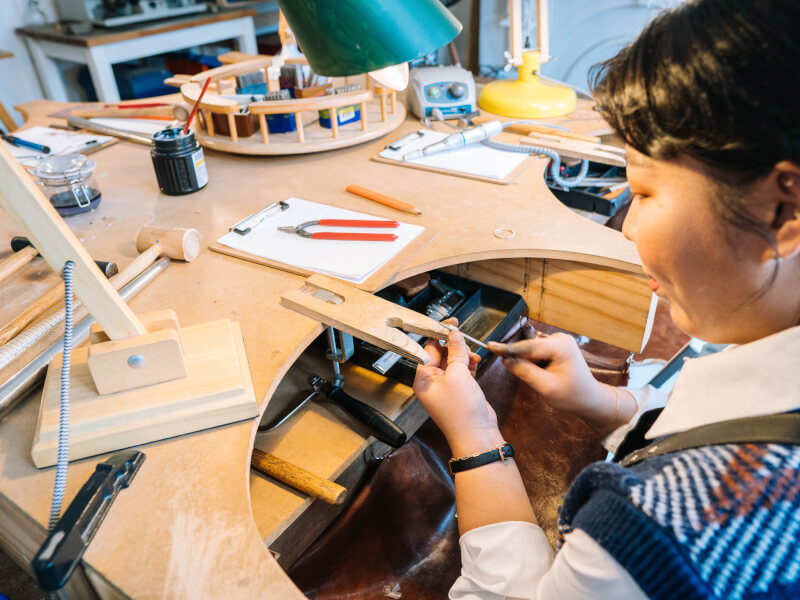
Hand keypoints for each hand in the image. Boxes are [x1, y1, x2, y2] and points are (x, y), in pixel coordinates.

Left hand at [413, 319, 502, 454]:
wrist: (477, 436)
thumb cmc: (461, 411)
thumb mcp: (458, 375)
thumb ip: (456, 352)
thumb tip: (454, 334)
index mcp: (423, 378)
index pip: (428, 349)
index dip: (439, 334)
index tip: (450, 323)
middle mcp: (432, 381)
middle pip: (440, 353)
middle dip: (454, 345)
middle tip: (465, 337)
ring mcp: (447, 386)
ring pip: (453, 361)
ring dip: (463, 355)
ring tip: (473, 356)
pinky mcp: (460, 389)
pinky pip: (462, 370)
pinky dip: (469, 364)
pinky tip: (476, 362)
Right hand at [488, 333, 634, 433]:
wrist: (590, 399)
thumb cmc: (571, 396)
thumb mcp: (545, 387)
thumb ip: (524, 371)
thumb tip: (506, 360)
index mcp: (560, 346)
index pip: (527, 347)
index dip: (507, 348)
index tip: (489, 346)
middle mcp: (560, 338)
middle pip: (529, 347)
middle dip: (521, 359)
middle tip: (529, 378)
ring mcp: (559, 341)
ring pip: (531, 349)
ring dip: (529, 362)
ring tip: (541, 379)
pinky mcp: (557, 346)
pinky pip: (537, 351)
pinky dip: (534, 362)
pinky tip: (543, 374)